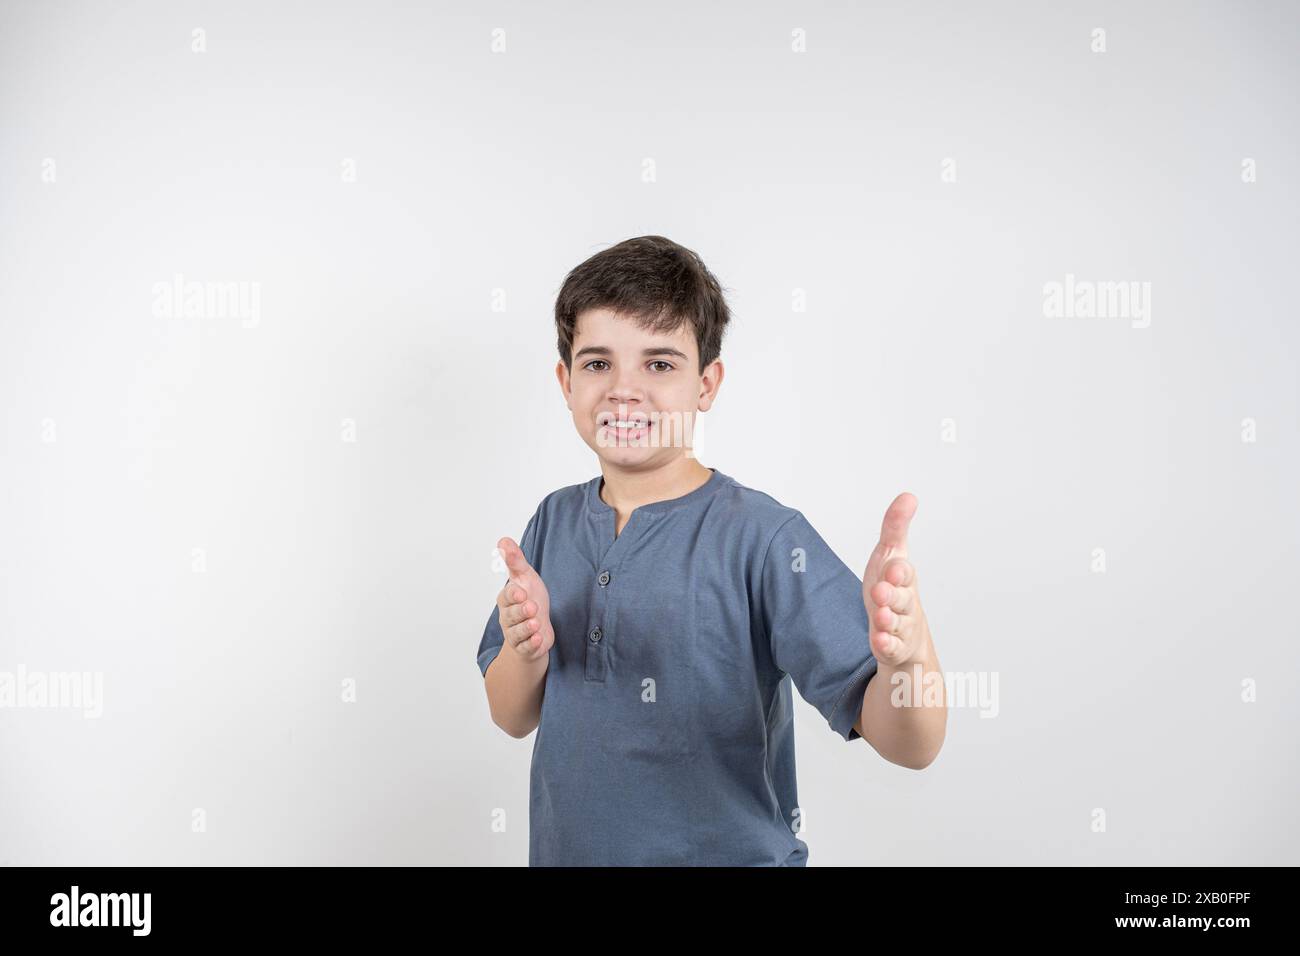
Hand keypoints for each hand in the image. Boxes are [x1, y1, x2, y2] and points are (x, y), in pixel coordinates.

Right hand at [495, 536, 554, 663]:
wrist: (537, 628)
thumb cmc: (529, 599)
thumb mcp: (525, 577)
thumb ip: (515, 561)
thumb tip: (503, 541)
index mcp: (507, 599)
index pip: (506, 596)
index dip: (513, 595)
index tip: (522, 592)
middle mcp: (508, 617)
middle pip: (511, 615)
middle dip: (521, 612)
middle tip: (531, 607)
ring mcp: (516, 633)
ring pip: (517, 632)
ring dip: (527, 628)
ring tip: (536, 623)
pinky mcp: (526, 647)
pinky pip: (526, 647)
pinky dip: (532, 643)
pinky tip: (538, 638)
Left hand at [862, 492, 931, 666]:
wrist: (904, 627)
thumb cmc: (894, 585)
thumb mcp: (890, 554)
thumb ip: (895, 527)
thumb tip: (909, 496)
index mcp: (904, 579)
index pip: (905, 573)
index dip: (899, 571)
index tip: (892, 568)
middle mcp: (906, 602)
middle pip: (902, 599)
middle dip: (893, 595)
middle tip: (881, 591)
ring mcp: (900, 626)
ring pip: (897, 624)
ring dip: (889, 620)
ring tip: (880, 617)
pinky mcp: (892, 646)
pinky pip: (890, 647)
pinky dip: (886, 644)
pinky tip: (880, 640)